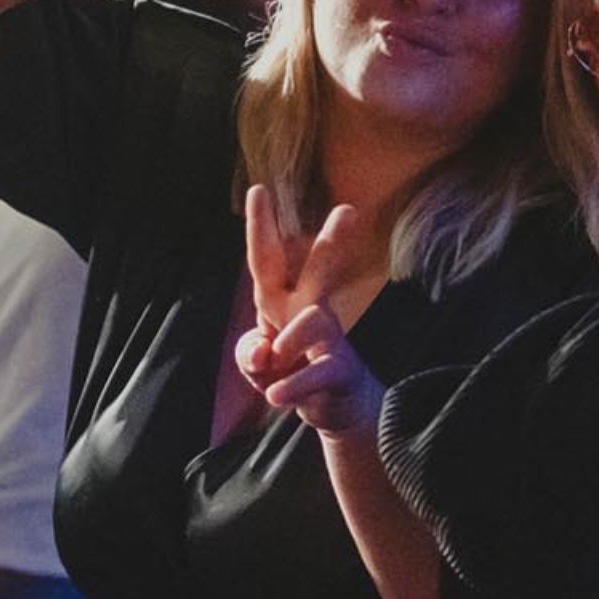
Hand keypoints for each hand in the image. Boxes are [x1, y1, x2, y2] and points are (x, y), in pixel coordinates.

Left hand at [234, 185, 386, 434]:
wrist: (336, 407)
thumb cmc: (291, 372)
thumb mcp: (258, 364)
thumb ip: (249, 353)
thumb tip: (263, 352)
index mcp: (283, 302)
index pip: (267, 261)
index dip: (261, 228)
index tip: (259, 190)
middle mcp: (309, 311)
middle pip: (321, 269)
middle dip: (332, 241)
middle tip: (349, 210)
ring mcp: (329, 339)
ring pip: (310, 321)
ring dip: (285, 346)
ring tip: (273, 369)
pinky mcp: (340, 371)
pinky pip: (314, 373)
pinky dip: (291, 387)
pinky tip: (275, 397)